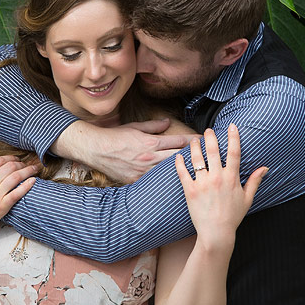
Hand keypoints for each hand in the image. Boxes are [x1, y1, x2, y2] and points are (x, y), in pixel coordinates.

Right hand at [0, 147, 37, 239]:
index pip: (1, 160)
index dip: (12, 158)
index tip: (17, 159)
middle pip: (11, 166)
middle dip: (22, 163)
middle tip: (28, 164)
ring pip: (17, 176)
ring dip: (28, 171)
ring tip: (35, 169)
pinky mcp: (2, 206)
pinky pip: (18, 192)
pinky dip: (27, 185)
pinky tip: (33, 181)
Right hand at [59, 118, 193, 182]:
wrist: (96, 149)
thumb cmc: (115, 136)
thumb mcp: (135, 127)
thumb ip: (154, 126)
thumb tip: (168, 122)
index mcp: (151, 143)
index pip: (178, 142)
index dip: (193, 141)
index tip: (204, 140)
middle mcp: (149, 158)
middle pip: (178, 158)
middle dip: (194, 156)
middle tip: (208, 155)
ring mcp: (143, 171)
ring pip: (168, 172)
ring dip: (182, 170)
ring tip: (196, 172)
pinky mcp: (136, 180)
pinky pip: (154, 181)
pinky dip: (164, 180)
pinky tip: (173, 182)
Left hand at [174, 124, 266, 248]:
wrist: (216, 233)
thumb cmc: (233, 217)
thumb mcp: (247, 199)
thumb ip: (255, 181)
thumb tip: (265, 168)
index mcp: (232, 178)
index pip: (234, 152)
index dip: (233, 137)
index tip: (232, 126)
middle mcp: (217, 177)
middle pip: (214, 151)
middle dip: (211, 137)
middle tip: (208, 130)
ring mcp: (203, 183)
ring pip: (197, 158)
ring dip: (195, 146)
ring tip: (194, 140)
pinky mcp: (190, 190)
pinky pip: (183, 172)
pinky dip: (179, 163)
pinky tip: (178, 156)